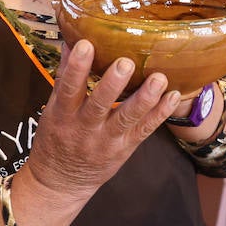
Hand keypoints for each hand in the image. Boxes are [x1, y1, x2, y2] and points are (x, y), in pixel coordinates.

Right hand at [10, 39, 180, 225]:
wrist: (60, 183)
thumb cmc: (55, 139)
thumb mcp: (52, 110)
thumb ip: (64, 78)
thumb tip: (71, 42)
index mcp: (63, 115)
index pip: (68, 89)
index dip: (76, 68)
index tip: (85, 44)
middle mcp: (85, 128)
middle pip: (100, 105)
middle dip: (113, 84)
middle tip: (126, 62)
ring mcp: (107, 140)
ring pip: (127, 118)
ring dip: (145, 98)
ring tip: (159, 78)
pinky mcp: (125, 148)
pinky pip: (144, 130)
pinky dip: (159, 114)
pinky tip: (173, 96)